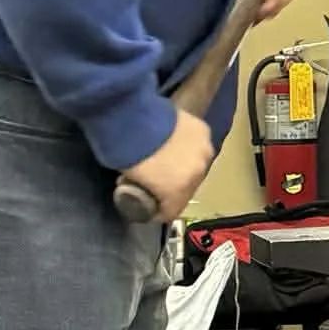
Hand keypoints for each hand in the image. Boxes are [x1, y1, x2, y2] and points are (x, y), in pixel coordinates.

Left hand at [118, 108, 213, 223]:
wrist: (132, 117)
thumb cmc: (125, 152)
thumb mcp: (130, 180)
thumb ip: (142, 190)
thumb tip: (141, 186)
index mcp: (178, 191)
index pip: (171, 212)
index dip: (159, 210)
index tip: (150, 205)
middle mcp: (197, 173)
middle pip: (188, 189)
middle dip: (175, 188)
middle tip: (159, 181)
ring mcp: (203, 150)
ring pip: (196, 166)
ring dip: (185, 166)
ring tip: (169, 160)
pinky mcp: (203, 130)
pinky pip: (197, 146)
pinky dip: (188, 147)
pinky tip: (176, 143)